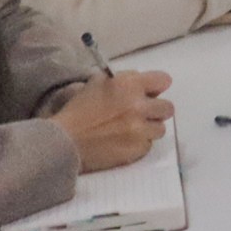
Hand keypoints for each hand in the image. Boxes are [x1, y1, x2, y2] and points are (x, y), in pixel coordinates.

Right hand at [49, 71, 173, 171]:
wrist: (63, 141)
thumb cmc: (77, 110)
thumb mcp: (98, 83)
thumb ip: (123, 80)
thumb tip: (141, 81)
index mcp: (130, 85)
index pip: (164, 81)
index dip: (156, 87)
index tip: (149, 93)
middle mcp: (139, 106)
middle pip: (167, 107)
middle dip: (154, 110)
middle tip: (139, 114)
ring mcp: (140, 130)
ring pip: (160, 128)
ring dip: (148, 129)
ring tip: (129, 130)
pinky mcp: (137, 150)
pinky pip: (147, 145)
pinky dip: (138, 144)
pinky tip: (122, 142)